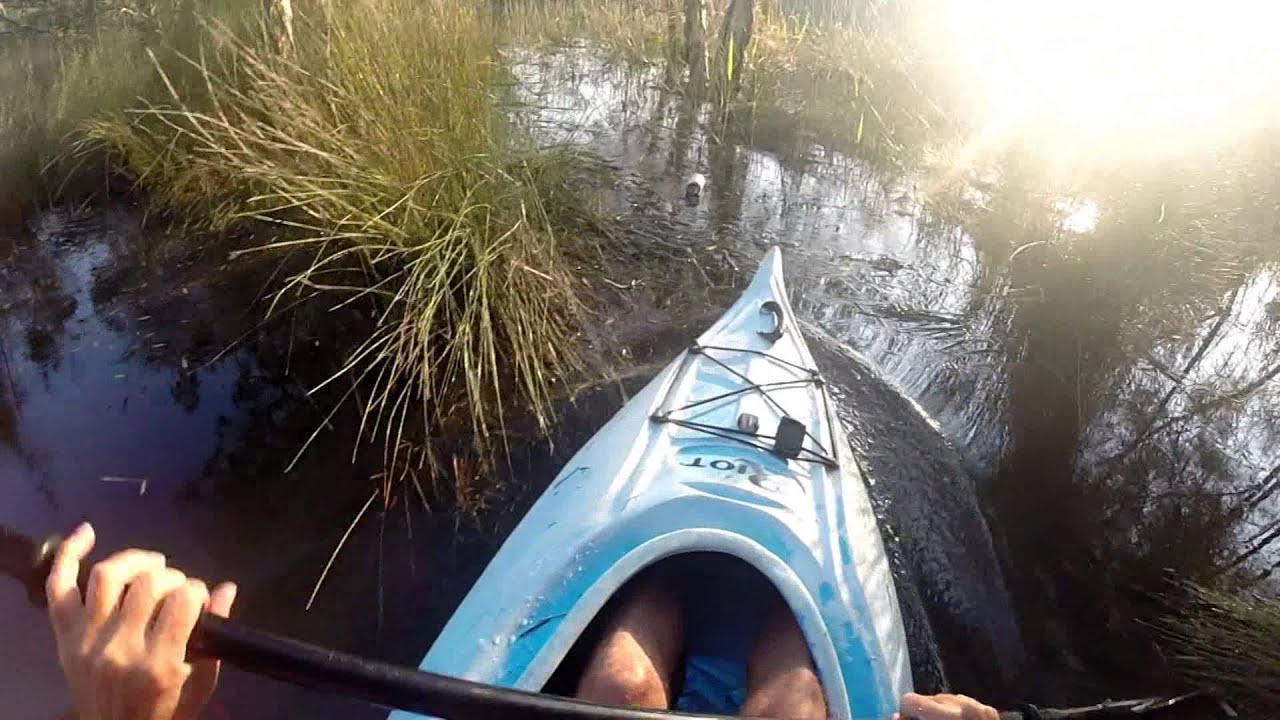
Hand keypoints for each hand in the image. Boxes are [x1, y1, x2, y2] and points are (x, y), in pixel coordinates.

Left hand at [44, 523, 237, 719]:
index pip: (182, 600)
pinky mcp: (65, 637)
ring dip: (136, 560)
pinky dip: (70, 555)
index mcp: (158, 664)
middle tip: (179, 589)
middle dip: (174, 577)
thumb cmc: (166, 710)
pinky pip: (60, 588)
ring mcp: (87, 641)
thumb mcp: (202, 681)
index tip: (200, 598)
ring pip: (107, 576)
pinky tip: (87, 532)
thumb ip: (213, 635)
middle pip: (150, 584)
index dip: (197, 590)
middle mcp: (119, 648)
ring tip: (153, 565)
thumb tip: (227, 589)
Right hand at [895, 693, 999, 719]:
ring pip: (945, 700)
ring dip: (940, 714)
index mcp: (946, 715)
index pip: (910, 701)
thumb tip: (894, 717)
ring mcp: (977, 705)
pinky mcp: (989, 710)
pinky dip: (958, 715)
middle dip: (923, 715)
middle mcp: (962, 704)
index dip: (906, 714)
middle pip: (926, 699)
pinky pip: (964, 704)